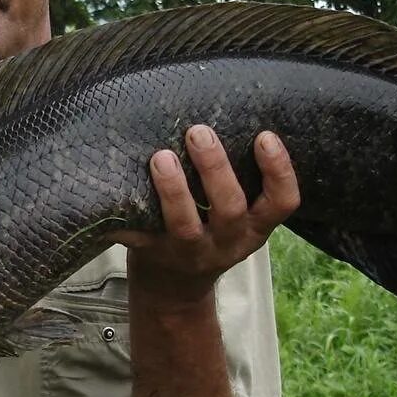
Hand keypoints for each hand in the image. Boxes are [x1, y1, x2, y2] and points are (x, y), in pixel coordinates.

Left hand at [110, 125, 299, 304]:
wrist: (175, 288)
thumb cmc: (209, 230)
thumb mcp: (236, 215)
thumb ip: (238, 179)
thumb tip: (225, 108)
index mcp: (255, 228)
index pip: (282, 203)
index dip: (278, 171)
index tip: (265, 137)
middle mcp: (227, 242)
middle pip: (230, 209)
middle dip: (215, 169)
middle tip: (198, 131)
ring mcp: (189, 252)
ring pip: (185, 224)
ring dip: (174, 190)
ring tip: (161, 157)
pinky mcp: (153, 254)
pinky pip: (140, 235)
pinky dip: (126, 216)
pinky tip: (114, 190)